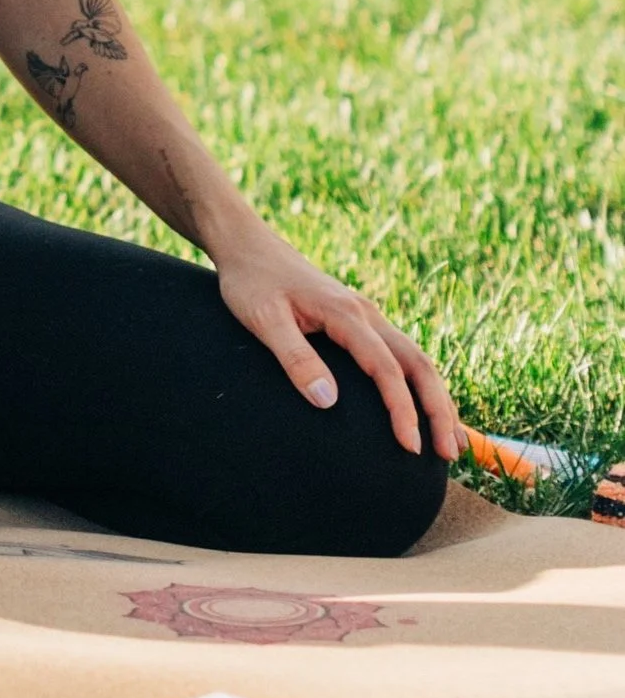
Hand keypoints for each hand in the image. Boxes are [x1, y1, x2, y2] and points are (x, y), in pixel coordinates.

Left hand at [213, 224, 462, 460]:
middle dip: (438, 407)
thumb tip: (328, 402)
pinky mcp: (357, 319)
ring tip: (451, 441)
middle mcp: (363, 312)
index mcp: (344, 312)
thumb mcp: (264, 319)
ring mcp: (364, 314)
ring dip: (437, 397)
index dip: (402, 409)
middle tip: (448, 453)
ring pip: (415, 356)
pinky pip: (400, 352)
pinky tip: (423, 406)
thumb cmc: (251, 282)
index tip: (410, 446)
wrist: (247, 244)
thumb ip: (295, 357)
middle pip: (417, 361)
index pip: (385, 367)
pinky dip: (420, 382)